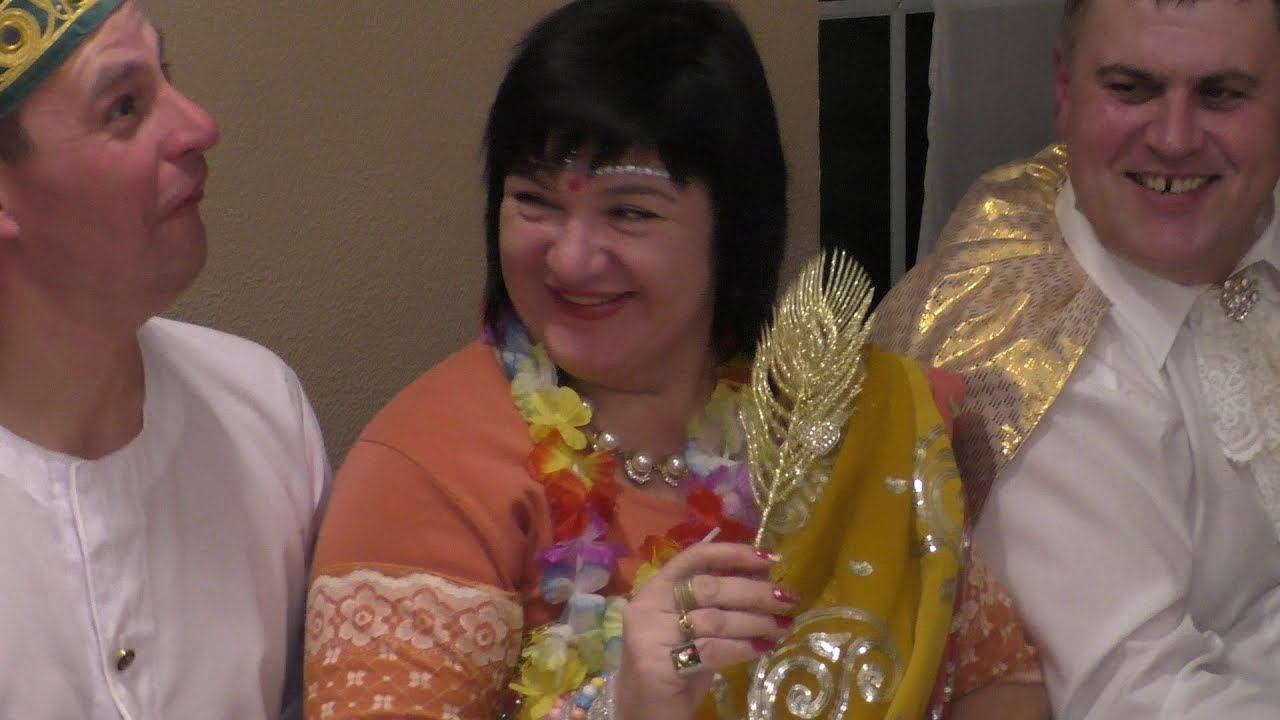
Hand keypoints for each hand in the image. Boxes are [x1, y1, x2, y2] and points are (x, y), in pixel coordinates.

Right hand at [612, 542, 797, 719]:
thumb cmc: (675, 664)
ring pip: (714, 619)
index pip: (694, 557)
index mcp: (656, 588)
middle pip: (709, 588)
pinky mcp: (658, 664)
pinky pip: (712, 650)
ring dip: (756, 622)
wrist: (646, 711)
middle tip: (788, 599)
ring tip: (783, 626)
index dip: (732, 553)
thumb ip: (718, 602)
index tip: (769, 558)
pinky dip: (743, 648)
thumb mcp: (695, 626)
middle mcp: (648, 605)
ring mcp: (649, 634)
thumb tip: (763, 578)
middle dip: (754, 592)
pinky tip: (763, 648)